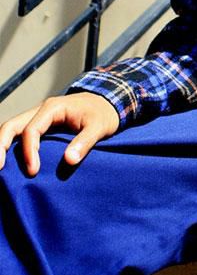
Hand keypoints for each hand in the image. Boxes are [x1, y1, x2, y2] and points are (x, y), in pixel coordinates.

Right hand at [0, 92, 120, 176]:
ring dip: (3, 146)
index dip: (29, 151)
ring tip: (1, 167)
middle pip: (11, 126)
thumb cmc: (104, 114)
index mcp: (53, 108)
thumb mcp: (99, 127)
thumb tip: (70, 160)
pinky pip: (21, 134)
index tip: (33, 171)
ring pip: (12, 129)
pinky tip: (11, 162)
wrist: (108, 103)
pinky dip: (13, 146)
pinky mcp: (42, 126)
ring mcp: (39, 118)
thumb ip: (84, 142)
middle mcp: (41, 111)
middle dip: (1, 146)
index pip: (32, 130)